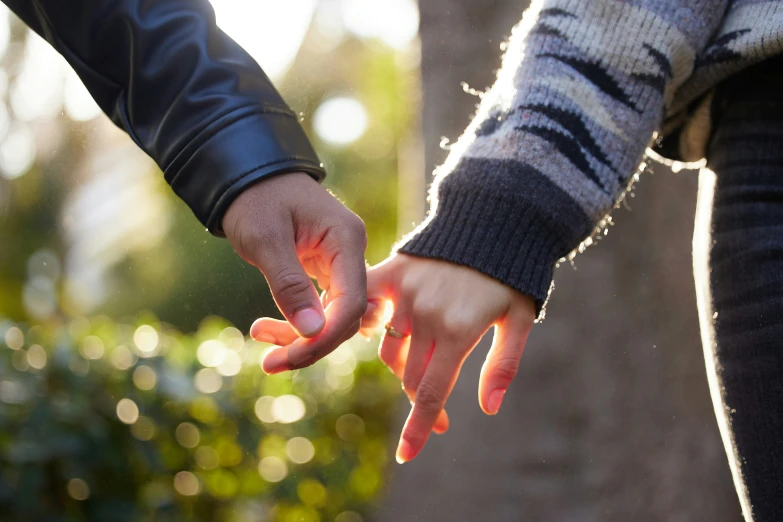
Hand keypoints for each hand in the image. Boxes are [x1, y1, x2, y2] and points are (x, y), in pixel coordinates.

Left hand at [223, 173, 367, 370]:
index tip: (291, 356)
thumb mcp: (265, 239)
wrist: (247, 174)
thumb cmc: (255, 198)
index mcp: (347, 240)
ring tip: (261, 341)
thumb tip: (312, 332)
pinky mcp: (325, 271)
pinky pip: (320, 307)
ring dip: (301, 337)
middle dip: (311, 344)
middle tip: (270, 362)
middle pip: (346, 316)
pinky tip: (268, 329)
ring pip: (332, 316)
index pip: (352, 302)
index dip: (326, 336)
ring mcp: (340, 262)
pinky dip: (297, 323)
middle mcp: (350, 253)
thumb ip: (289, 285)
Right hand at [362, 253, 535, 462]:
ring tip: (424, 367)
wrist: (492, 222)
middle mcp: (426, 315)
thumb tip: (488, 409)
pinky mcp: (391, 274)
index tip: (407, 455)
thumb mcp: (518, 321)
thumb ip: (502, 365)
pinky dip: (366, 327)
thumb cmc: (510, 277)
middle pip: (410, 376)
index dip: (419, 427)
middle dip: (423, 402)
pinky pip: (368, 309)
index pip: (431, 392)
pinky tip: (371, 335)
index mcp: (458, 331)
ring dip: (403, 368)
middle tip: (438, 415)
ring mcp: (405, 294)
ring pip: (390, 350)